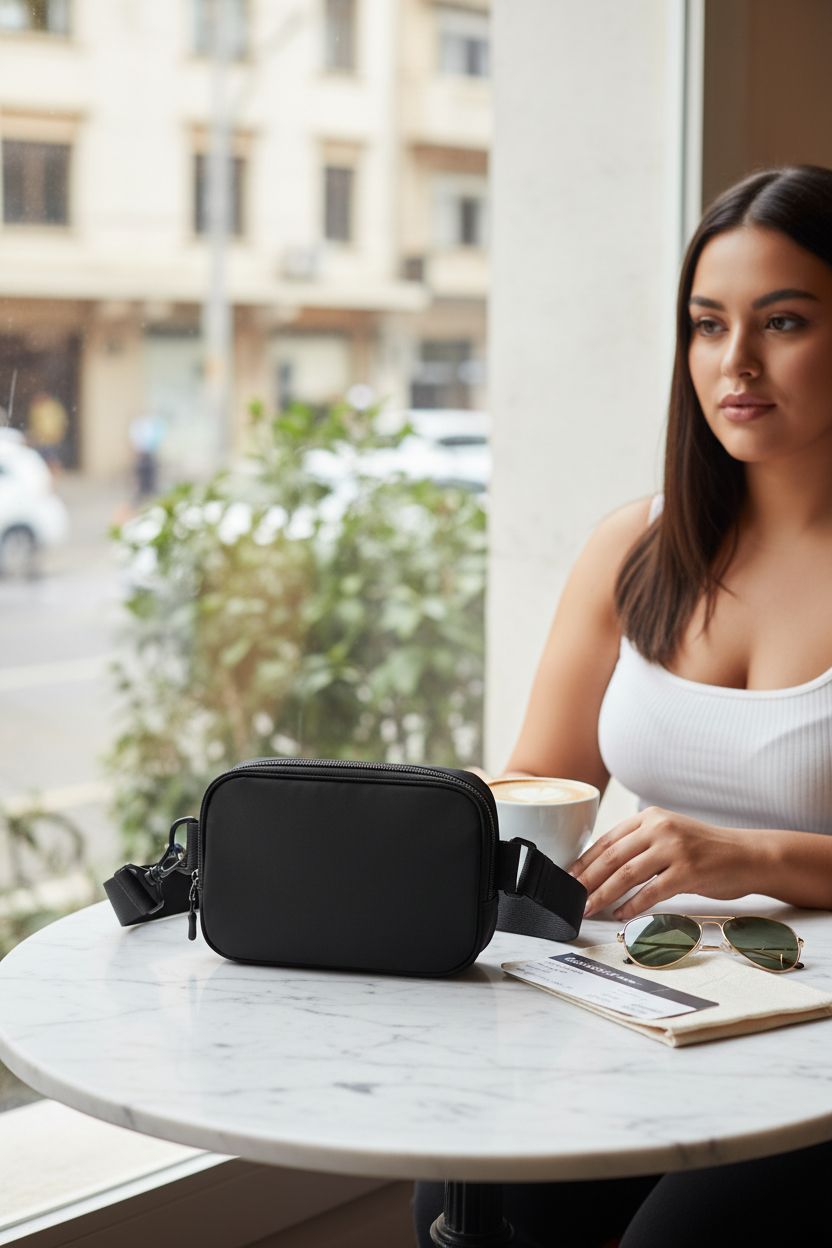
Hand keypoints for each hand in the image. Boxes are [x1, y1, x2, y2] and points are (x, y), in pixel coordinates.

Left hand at [568, 806, 755, 919]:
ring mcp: (674, 849)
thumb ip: (641, 845)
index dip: (585, 860)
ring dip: (603, 895)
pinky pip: (651, 892)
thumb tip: (604, 868)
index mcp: (650, 818)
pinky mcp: (687, 871)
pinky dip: (632, 905)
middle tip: (572, 897)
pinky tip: (621, 915)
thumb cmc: (707, 850)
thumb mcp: (670, 836)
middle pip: (612, 857)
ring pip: (626, 874)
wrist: (748, 855)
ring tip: (589, 908)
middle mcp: (659, 828)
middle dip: (588, 880)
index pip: (607, 839)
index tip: (569, 877)